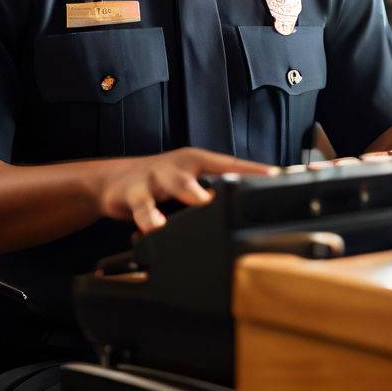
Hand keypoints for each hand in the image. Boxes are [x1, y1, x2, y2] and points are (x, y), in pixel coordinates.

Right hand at [99, 148, 273, 232]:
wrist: (113, 179)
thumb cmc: (161, 180)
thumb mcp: (191, 179)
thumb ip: (216, 189)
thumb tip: (252, 205)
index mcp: (199, 161)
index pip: (233, 165)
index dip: (255, 172)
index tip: (279, 178)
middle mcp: (181, 166)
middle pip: (208, 171)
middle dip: (223, 183)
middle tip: (238, 195)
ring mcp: (158, 177)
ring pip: (175, 185)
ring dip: (188, 196)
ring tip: (201, 203)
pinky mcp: (135, 193)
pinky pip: (144, 208)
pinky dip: (150, 220)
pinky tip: (155, 229)